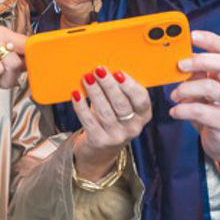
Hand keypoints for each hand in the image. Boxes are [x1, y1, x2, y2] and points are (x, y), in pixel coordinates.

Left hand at [70, 66, 151, 180]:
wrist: (100, 149)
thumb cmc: (112, 118)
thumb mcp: (121, 106)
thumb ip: (119, 90)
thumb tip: (105, 69)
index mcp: (143, 115)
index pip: (141, 100)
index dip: (130, 86)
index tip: (118, 72)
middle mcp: (133, 128)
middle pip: (121, 104)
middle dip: (109, 85)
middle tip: (99, 70)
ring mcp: (116, 137)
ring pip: (105, 111)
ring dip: (95, 92)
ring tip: (87, 78)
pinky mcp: (99, 141)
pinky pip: (89, 121)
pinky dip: (81, 107)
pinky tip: (76, 95)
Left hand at [170, 30, 219, 178]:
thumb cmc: (209, 110)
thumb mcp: (200, 89)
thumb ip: (192, 75)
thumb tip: (170, 59)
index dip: (210, 39)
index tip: (191, 35)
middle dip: (201, 61)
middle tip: (180, 65)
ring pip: (212, 88)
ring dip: (187, 89)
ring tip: (174, 95)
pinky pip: (203, 111)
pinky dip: (184, 110)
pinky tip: (174, 112)